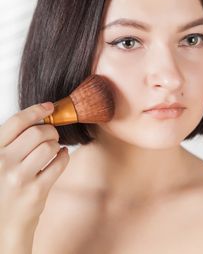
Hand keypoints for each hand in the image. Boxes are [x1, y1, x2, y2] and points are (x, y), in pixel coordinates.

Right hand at [0, 102, 69, 232]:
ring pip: (49, 146)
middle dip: (50, 129)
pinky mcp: (36, 192)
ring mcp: (20, 178)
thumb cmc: (2, 191)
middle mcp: (3, 163)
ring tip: (54, 148)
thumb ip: (11, 144)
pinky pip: (59, 164)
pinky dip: (64, 156)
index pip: (16, 122)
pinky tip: (62, 156)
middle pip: (37, 132)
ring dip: (56, 144)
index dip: (35, 110)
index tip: (48, 107)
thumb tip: (38, 119)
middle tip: (53, 133)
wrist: (3, 228)